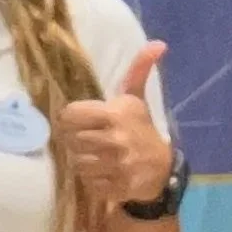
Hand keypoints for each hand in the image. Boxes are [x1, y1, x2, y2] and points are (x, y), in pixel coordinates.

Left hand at [61, 44, 170, 208]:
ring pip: (76, 163)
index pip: (69, 115)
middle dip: (73, 140)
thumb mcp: (137, 98)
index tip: (76, 120)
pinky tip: (102, 171)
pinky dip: (91, 179)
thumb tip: (159, 43)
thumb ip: (139, 70)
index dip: (69, 118)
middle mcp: (114, 140)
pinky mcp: (116, 187)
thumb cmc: (142, 128)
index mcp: (114, 115)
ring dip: (81, 160)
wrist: (162, 168)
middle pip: (70, 140)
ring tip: (92, 155)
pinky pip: (87, 183)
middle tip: (83, 138)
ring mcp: (115, 166)